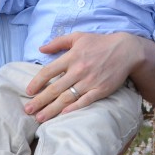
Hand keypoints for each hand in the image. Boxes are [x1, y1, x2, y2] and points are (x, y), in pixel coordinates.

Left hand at [24, 32, 141, 122]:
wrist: (126, 50)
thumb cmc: (100, 43)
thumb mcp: (78, 37)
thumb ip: (58, 42)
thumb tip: (40, 49)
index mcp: (71, 57)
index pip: (48, 72)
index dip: (36, 82)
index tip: (28, 92)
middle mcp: (78, 70)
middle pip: (55, 88)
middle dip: (39, 101)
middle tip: (28, 111)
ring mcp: (90, 81)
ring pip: (67, 98)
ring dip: (52, 109)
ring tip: (40, 118)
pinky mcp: (101, 90)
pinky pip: (84, 101)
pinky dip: (73, 108)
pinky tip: (63, 115)